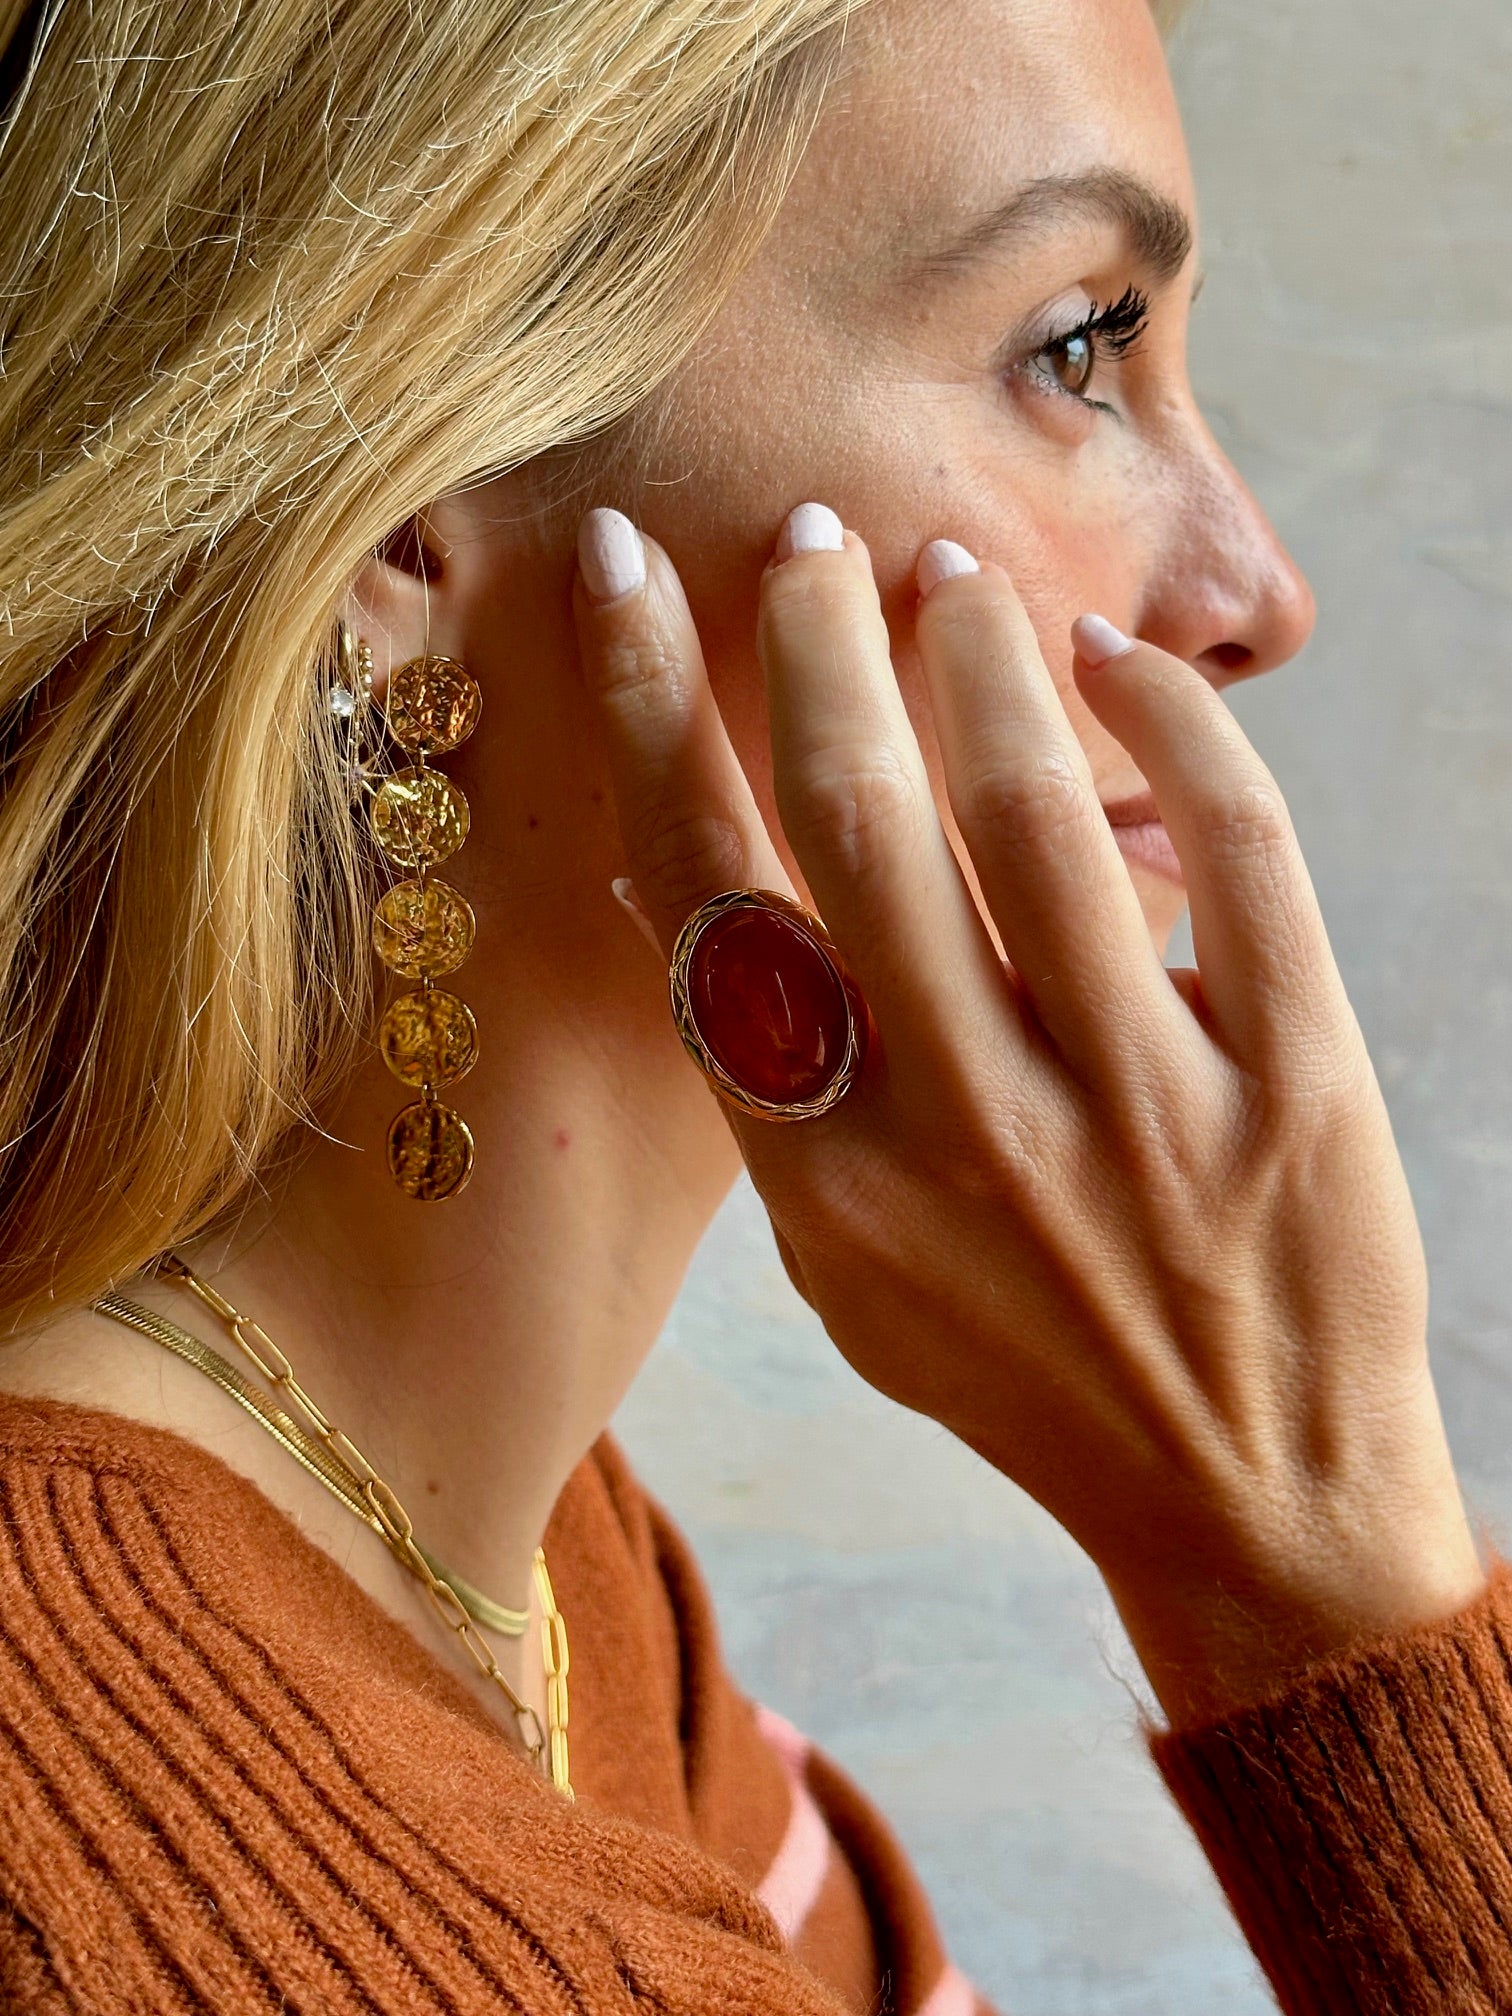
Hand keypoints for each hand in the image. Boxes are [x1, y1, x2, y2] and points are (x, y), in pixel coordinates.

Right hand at [571, 503, 1483, 1724]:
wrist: (1246, 1499)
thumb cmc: (1025, 1365)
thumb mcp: (848, 1260)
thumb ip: (769, 1078)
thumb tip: (664, 876)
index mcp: (833, 1175)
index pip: (708, 897)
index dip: (650, 712)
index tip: (626, 574)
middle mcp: (967, 1133)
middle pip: (860, 822)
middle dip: (816, 642)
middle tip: (816, 536)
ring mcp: (1137, 1111)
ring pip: (1034, 815)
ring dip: (978, 657)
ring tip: (952, 577)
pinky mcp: (1295, 1089)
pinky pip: (1239, 859)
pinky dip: (1175, 730)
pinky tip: (1121, 666)